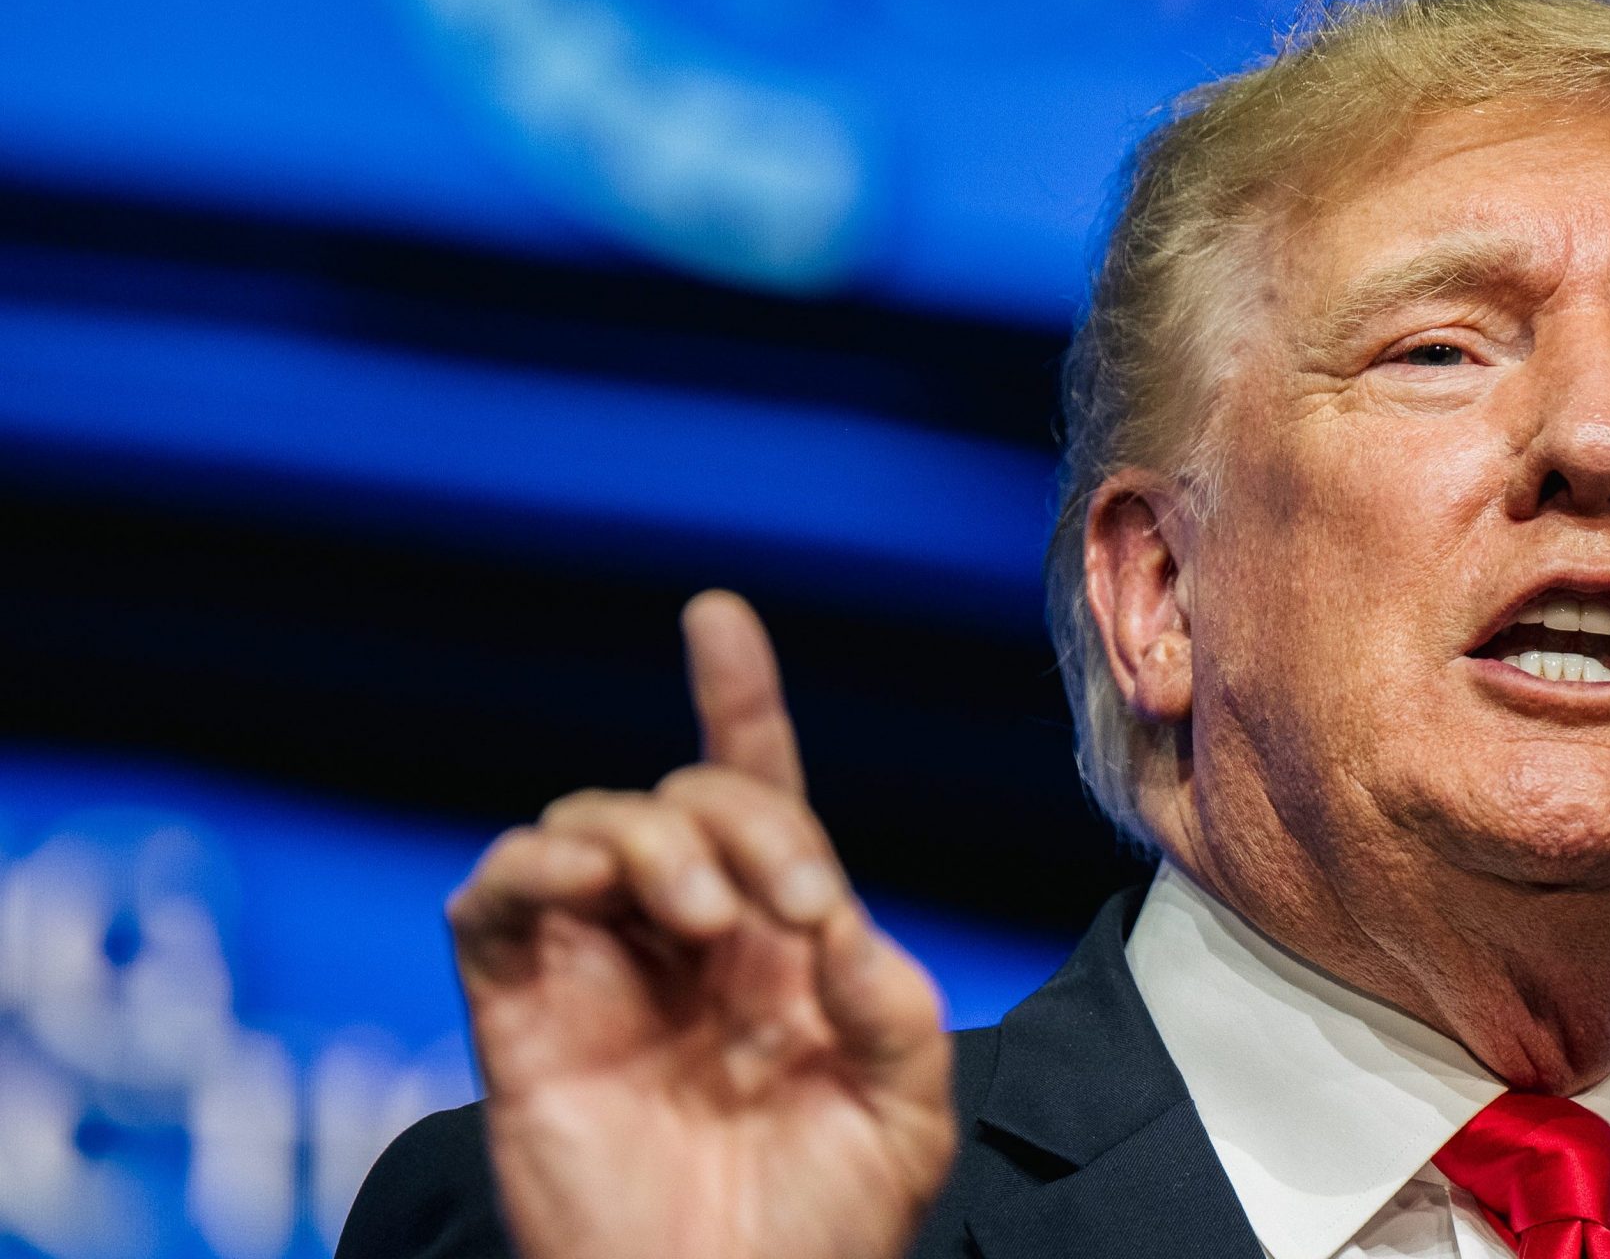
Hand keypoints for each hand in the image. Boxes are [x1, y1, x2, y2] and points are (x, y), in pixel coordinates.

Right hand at [447, 591, 954, 1258]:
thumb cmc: (823, 1228)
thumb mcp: (905, 1113)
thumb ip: (891, 1005)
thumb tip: (835, 919)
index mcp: (778, 944)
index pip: (752, 793)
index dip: (736, 702)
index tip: (718, 620)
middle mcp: (685, 941)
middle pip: (685, 797)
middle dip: (742, 817)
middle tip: (792, 910)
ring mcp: (597, 971)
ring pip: (589, 823)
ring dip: (657, 840)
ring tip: (709, 922)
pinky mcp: (522, 1015)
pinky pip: (495, 898)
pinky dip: (535, 863)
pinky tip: (593, 885)